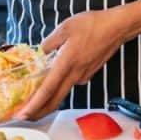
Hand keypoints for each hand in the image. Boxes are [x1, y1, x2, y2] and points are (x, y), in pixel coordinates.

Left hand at [16, 8, 133, 119]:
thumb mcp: (65, 27)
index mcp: (67, 62)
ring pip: (63, 91)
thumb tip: (40, 52)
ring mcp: (83, 75)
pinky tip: (58, 73)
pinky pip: (71, 82)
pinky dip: (61, 83)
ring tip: (36, 93)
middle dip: (40, 110)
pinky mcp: (89, 73)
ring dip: (49, 96)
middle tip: (25, 115)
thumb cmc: (92, 24)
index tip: (24, 114)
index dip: (35, 104)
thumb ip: (49, 42)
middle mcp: (75, 73)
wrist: (116, 27)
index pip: (48, 89)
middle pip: (55, 99)